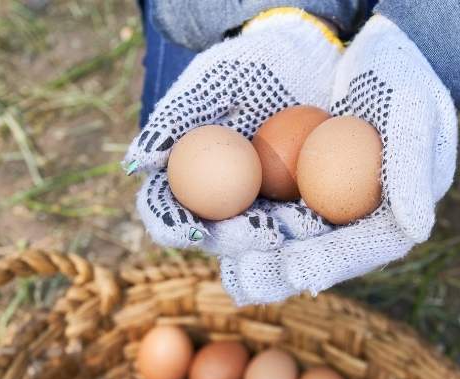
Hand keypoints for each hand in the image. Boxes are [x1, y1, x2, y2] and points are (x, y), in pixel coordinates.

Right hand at [122, 9, 342, 253]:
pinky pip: (302, 220)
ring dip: (280, 237)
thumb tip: (137, 164)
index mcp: (184, 179)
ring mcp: (259, 205)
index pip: (167, 213)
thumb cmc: (243, 67)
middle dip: (239, 241)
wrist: (299, 56)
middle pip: (219, 236)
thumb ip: (171, 123)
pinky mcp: (297, 203)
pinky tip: (322, 217)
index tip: (192, 228)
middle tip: (260, 232)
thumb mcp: (208, 85)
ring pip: (263, 235)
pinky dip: (311, 224)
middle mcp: (219, 201)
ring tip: (300, 225)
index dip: (174, 227)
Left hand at [219, 15, 457, 305]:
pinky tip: (190, 222)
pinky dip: (217, 216)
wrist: (356, 45)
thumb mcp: (414, 113)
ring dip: (237, 253)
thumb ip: (411, 170)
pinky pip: (242, 206)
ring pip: (266, 240)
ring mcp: (302, 206)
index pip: (355, 250)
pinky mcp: (269, 186)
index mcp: (383, 218)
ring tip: (212, 258)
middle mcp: (340, 221)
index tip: (299, 270)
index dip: (326, 263)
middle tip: (246, 279)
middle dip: (271, 273)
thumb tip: (417, 231)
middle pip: (304, 257)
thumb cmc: (400, 79)